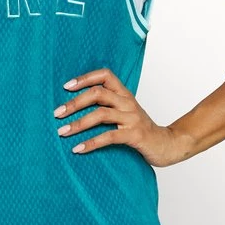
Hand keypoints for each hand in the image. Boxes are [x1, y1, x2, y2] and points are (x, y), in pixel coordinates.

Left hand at [53, 66, 189, 167]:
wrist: (168, 145)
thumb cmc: (141, 130)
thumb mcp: (126, 113)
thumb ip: (108, 106)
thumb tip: (75, 107)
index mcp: (125, 94)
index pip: (105, 75)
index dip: (85, 78)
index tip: (66, 87)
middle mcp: (128, 102)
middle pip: (98, 93)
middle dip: (74, 103)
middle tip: (57, 113)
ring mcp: (132, 118)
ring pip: (101, 114)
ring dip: (78, 123)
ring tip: (62, 132)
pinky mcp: (135, 135)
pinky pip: (109, 136)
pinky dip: (91, 143)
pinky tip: (78, 149)